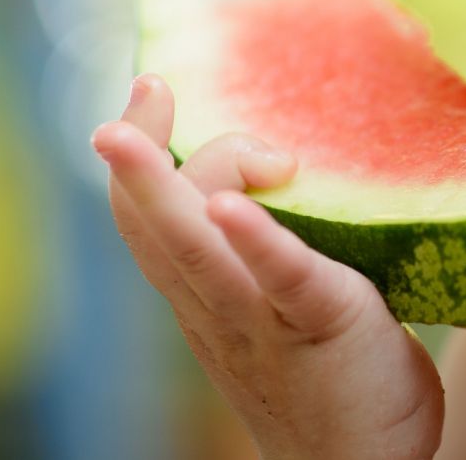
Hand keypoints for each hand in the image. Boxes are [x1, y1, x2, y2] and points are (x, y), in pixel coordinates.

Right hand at [92, 75, 444, 459]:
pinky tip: (232, 210)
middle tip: (146, 87)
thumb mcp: (288, 303)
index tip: (150, 90)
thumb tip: (293, 167)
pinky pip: (279, 278)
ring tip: (130, 135)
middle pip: (153, 227)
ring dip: (160, 188)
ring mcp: (261, 318)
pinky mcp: (320, 325)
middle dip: (136, 157)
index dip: (141, 154)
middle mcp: (218, 304)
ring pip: (192, 248)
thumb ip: (276, 246)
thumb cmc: (336, 378)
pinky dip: (253, 240)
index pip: (152, 220)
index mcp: (208, 295)